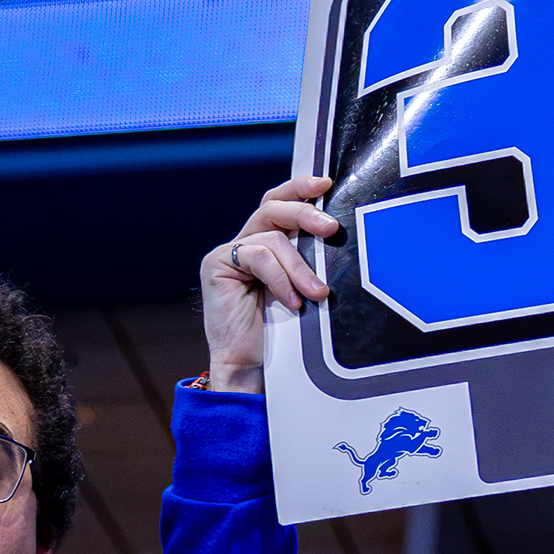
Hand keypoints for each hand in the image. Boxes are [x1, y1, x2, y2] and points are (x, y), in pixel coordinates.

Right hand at [195, 176, 335, 393]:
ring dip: (299, 266)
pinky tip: (293, 301)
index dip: (301, 189)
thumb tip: (336, 234)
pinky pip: (258, 257)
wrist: (251, 369)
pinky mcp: (217, 266)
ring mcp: (229, 253)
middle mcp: (246, 242)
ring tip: (317, 293)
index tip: (326, 183)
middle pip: (273, 207)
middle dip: (304, 213)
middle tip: (330, 228)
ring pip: (271, 237)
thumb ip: (309, 260)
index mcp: (266, 243)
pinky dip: (281, 279)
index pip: (281, 204)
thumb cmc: (282, 334)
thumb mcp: (304, 288)